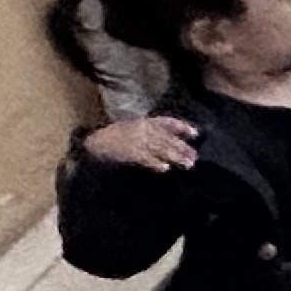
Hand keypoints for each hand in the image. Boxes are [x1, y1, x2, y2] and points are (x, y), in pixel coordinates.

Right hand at [82, 115, 196, 170]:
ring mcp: (136, 141)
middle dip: (182, 147)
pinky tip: (165, 168)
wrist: (94, 142)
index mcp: (144, 122)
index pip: (167, 122)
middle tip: (194, 157)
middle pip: (167, 138)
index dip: (182, 127)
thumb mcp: (134, 128)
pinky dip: (156, 163)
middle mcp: (142, 129)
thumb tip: (172, 143)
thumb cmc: (115, 137)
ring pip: (160, 148)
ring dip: (175, 157)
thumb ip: (152, 132)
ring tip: (188, 164)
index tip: (195, 133)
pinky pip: (146, 159)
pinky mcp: (130, 153)